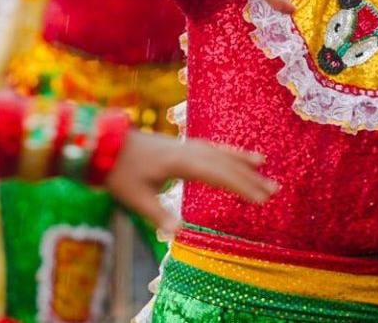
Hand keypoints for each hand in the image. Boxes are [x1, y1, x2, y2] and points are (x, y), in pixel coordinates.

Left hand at [104, 132, 275, 236]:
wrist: (103, 143)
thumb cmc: (118, 172)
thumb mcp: (135, 197)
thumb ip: (158, 215)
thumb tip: (177, 234)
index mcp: (179, 163)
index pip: (218, 175)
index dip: (241, 187)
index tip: (261, 199)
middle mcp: (187, 150)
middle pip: (225, 163)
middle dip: (250, 177)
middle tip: (274, 191)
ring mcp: (185, 145)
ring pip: (221, 153)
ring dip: (243, 163)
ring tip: (266, 169)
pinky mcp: (182, 146)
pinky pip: (212, 148)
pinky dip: (229, 152)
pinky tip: (240, 156)